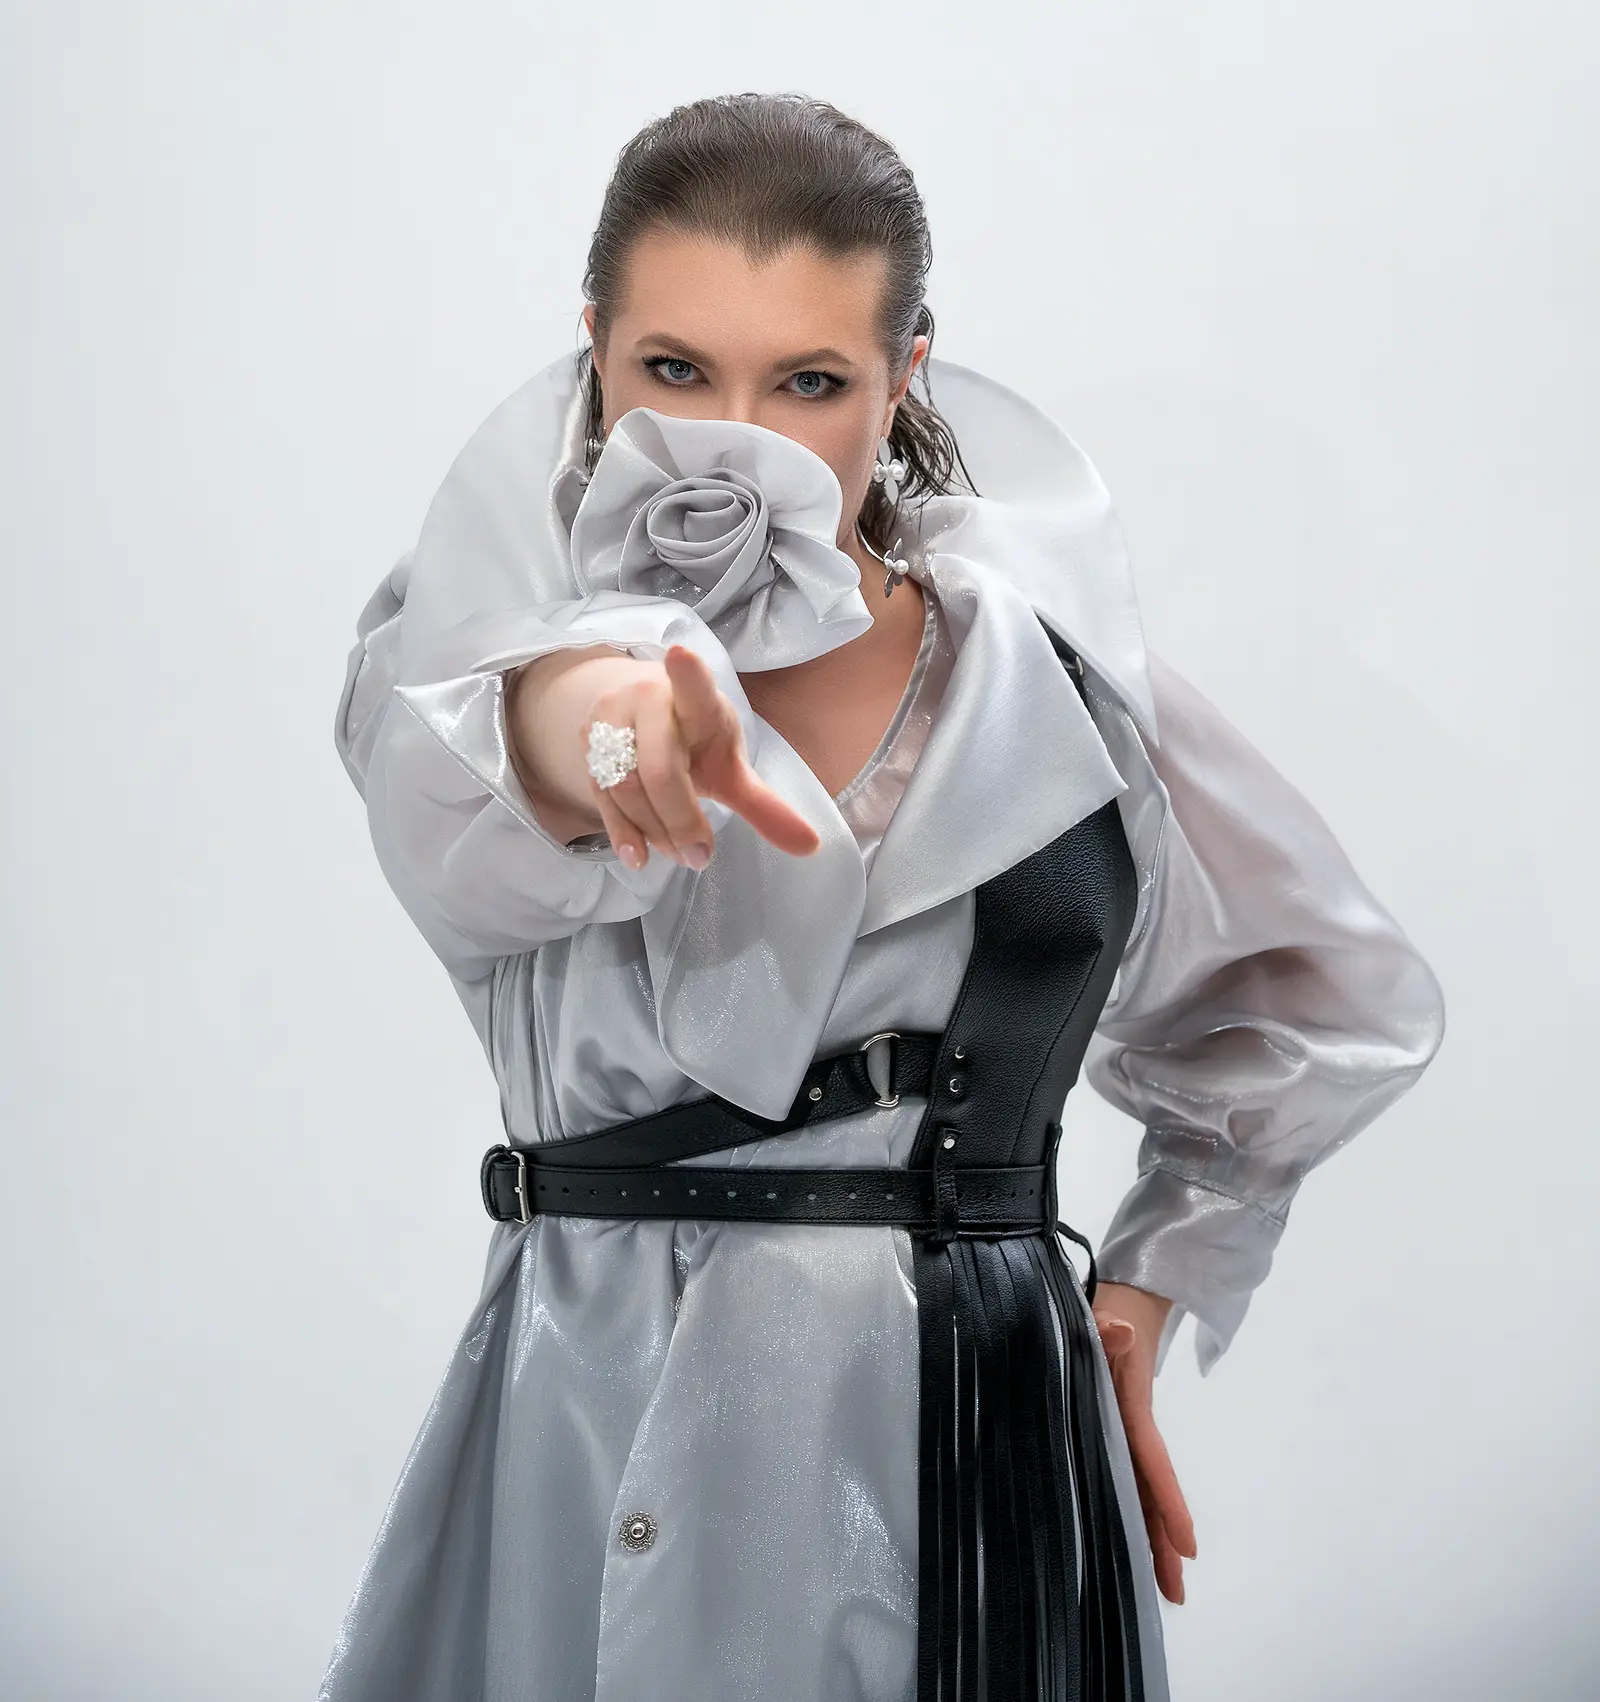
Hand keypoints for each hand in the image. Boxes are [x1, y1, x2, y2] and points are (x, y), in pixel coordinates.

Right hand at [508, 641, 819, 870]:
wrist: (635, 716)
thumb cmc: (695, 740)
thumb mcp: (730, 765)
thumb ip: (764, 805)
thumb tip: (811, 846)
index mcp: (696, 700)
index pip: (694, 687)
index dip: (688, 675)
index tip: (681, 654)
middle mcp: (648, 702)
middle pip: (657, 767)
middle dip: (681, 817)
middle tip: (701, 857)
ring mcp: (611, 724)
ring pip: (626, 786)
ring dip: (656, 830)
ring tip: (681, 854)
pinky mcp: (589, 750)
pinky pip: (601, 797)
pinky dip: (623, 832)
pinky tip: (640, 857)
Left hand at [1091, 1281, 1196, 1604]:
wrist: (1121, 1299)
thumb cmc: (1110, 1309)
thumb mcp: (1107, 1318)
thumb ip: (1109, 1327)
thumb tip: (1118, 1330)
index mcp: (1129, 1410)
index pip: (1152, 1463)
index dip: (1169, 1504)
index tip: (1188, 1548)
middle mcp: (1128, 1427)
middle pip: (1149, 1491)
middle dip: (1163, 1541)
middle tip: (1176, 1594)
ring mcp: (1119, 1430)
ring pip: (1137, 1489)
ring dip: (1149, 1532)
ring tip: (1160, 1586)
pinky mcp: (1105, 1427)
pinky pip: (1120, 1473)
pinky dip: (1127, 1505)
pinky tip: (1122, 1533)